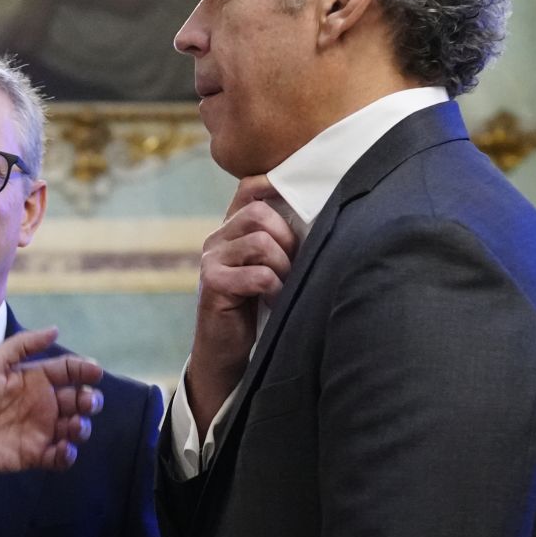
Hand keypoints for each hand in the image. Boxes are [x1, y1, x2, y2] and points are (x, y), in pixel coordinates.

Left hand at [0, 329, 104, 474]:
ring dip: (82, 427)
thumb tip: (55, 329)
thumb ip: (22, 345)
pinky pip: (60, 457)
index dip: (84, 370)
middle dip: (89, 400)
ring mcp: (41, 430)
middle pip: (79, 400)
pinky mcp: (35, 454)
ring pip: (75, 428)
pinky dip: (68, 454)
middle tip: (86, 402)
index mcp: (35, 379)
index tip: (94, 372)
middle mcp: (43, 404)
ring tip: (74, 426)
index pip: (68, 371)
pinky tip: (63, 448)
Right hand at [185, 178, 297, 435]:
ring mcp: (211, 260)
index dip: (273, 185)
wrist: (227, 351)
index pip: (247, 189)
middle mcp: (217, 240)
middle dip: (286, 238)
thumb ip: (281, 241)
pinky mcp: (213, 284)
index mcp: (230, 230)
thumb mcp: (270, 267)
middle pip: (258, 214)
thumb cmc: (257, 307)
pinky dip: (274, 288)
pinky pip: (258, 274)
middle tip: (293, 265)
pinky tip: (272, 300)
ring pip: (261, 242)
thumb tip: (324, 214)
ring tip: (283, 285)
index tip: (301, 199)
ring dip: (283, 266)